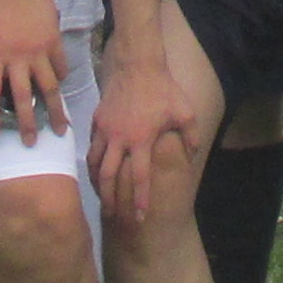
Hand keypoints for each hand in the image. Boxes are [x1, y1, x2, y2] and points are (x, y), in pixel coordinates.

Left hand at [0, 0, 66, 137]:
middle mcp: (17, 58)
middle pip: (24, 98)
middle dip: (27, 124)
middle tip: (31, 143)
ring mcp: (39, 51)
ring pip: (49, 88)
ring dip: (54, 111)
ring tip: (60, 129)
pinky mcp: (54, 42)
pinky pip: (60, 67)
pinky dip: (61, 80)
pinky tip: (60, 90)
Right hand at [86, 44, 193, 227]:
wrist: (138, 64)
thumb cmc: (163, 89)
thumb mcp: (185, 113)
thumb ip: (190, 137)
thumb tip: (190, 157)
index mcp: (141, 140)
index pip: (138, 178)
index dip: (140, 200)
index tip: (140, 218)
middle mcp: (119, 138)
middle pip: (107, 176)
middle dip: (108, 199)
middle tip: (110, 215)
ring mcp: (105, 129)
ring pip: (94, 162)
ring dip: (95, 182)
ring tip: (99, 195)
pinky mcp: (96, 119)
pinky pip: (92, 145)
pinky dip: (93, 160)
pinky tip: (97, 167)